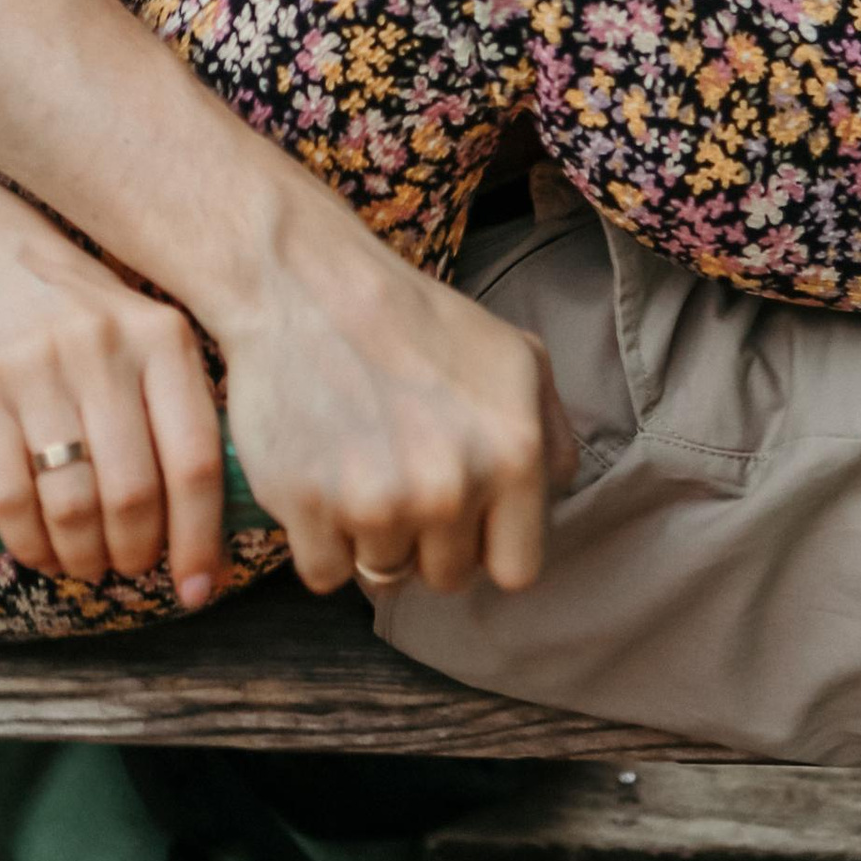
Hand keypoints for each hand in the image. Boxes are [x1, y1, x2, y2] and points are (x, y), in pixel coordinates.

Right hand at [0, 223, 232, 608]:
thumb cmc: (96, 332)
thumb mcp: (155, 347)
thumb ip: (185, 422)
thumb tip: (213, 544)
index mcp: (165, 340)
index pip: (196, 461)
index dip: (199, 538)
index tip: (198, 588)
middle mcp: (104, 349)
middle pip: (133, 492)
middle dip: (136, 552)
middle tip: (131, 566)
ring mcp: (36, 369)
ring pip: (71, 503)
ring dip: (83, 556)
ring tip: (88, 565)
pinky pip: (9, 497)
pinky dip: (29, 543)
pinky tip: (42, 553)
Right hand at [216, 215, 577, 602]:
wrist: (306, 282)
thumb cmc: (414, 319)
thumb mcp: (517, 356)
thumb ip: (554, 435)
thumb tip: (555, 495)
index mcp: (514, 453)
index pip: (515, 569)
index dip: (486, 546)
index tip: (463, 518)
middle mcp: (452, 486)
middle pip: (446, 577)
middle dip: (427, 540)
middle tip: (401, 475)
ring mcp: (377, 500)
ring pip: (382, 574)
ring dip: (370, 537)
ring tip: (359, 464)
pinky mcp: (308, 506)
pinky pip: (324, 573)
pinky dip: (319, 542)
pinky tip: (320, 481)